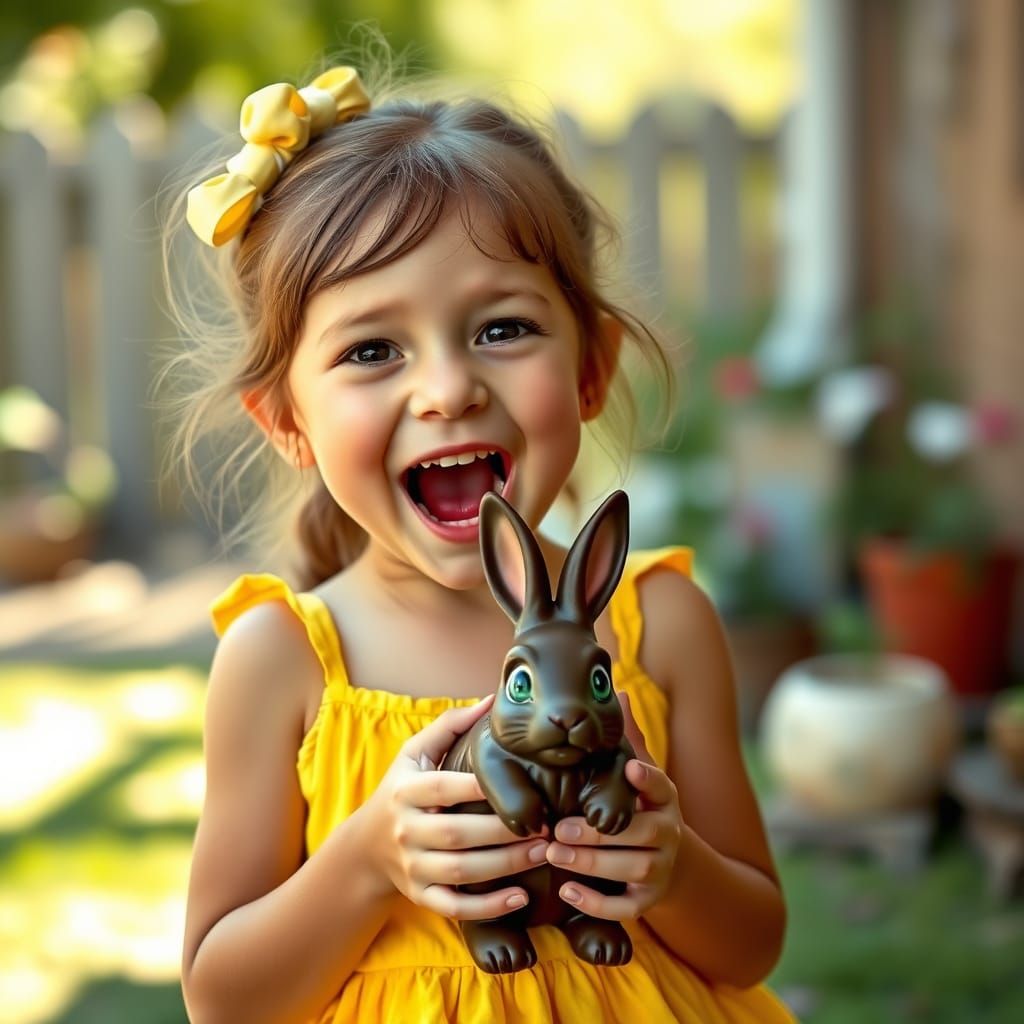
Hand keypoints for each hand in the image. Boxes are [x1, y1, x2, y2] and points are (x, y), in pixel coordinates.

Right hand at [365, 695, 547, 919]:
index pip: (442, 788)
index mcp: (406, 791)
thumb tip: (493, 700)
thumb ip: (450, 725)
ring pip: (460, 872)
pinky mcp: (419, 896)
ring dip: (505, 866)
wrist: (366, 847)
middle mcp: (406, 830)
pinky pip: (453, 907)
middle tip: (546, 825)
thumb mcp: (414, 753)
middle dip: (503, 832)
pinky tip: (520, 898)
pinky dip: (487, 908)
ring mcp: (411, 867)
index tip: (519, 782)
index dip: (477, 786)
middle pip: (457, 834)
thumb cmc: (402, 790)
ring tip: (543, 853)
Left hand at [545, 691, 684, 919]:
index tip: (632, 768)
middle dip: (601, 834)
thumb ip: (627, 740)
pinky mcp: (647, 901)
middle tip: (561, 828)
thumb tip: (619, 692)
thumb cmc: (638, 809)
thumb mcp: (637, 775)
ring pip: (633, 869)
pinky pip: (626, 908)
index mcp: (664, 799)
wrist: (668, 865)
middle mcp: (669, 833)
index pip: (662, 786)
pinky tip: (568, 891)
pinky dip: (597, 903)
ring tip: (555, 853)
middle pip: (642, 834)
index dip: (649, 779)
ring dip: (593, 864)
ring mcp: (660, 868)